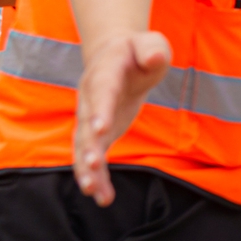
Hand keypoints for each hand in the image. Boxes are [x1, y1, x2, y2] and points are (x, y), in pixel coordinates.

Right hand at [73, 31, 172, 205]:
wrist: (118, 58)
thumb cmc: (139, 52)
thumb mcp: (150, 43)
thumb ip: (152, 49)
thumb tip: (155, 56)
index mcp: (105, 74)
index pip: (102, 93)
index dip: (100, 110)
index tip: (100, 128)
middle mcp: (91, 99)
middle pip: (86, 125)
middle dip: (89, 146)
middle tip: (93, 166)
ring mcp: (91, 118)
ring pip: (84, 146)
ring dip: (87, 169)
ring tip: (92, 191)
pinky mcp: (98, 134)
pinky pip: (93, 158)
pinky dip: (98, 177)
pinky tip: (103, 198)